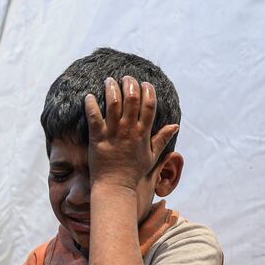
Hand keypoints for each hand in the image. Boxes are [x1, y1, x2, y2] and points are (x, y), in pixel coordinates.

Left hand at [84, 76, 178, 190]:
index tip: (145, 83)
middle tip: (125, 77)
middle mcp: (129, 130)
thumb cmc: (133, 172)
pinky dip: (91, 104)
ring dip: (111, 88)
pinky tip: (89, 96)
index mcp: (143, 133)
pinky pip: (94, 116)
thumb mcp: (152, 156)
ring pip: (113, 103)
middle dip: (130, 84)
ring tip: (109, 80)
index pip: (149, 105)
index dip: (148, 90)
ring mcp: (113, 133)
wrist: (115, 187)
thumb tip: (176, 125)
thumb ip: (162, 139)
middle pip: (132, 99)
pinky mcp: (98, 138)